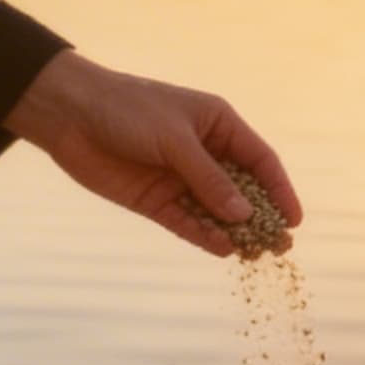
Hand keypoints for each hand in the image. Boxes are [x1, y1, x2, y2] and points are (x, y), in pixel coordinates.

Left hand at [3, 50, 302, 257]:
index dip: (280, 189)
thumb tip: (243, 215)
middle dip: (260, 218)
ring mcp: (180, 179)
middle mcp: (204, 154)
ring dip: (233, 233)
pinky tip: (220, 249)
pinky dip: (203, 236)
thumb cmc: (128, 110)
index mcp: (218, 125)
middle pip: (242, 191)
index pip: (260, 160)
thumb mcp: (176, 140)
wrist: (71, 115)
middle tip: (279, 247)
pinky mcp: (156, 200)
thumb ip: (209, 178)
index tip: (294, 219)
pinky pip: (186, 222)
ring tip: (251, 255)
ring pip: (215, 212)